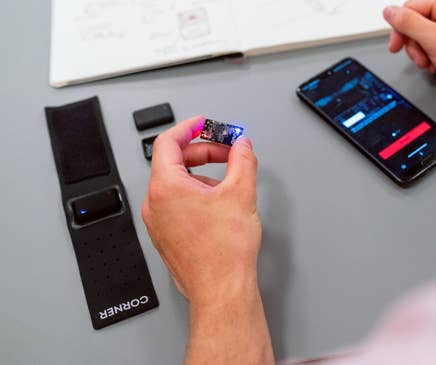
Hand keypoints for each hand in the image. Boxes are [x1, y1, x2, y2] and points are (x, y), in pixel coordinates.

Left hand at [142, 116, 260, 302]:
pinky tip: (220, 206)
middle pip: (173, 162)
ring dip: (203, 176)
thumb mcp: (241, 193)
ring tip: (230, 185)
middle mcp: (155, 204)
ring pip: (177, 185)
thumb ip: (242, 160)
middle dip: (203, 152)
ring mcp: (158, 223)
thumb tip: (242, 145)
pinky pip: (177, 205)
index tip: (205, 124)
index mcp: (166, 187)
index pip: (168, 142)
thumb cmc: (224, 252)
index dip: (190, 128)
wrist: (222, 289)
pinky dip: (197, 196)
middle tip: (228, 152)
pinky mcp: (166, 237)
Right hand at [383, 0, 435, 133]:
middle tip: (420, 58)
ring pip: (422, 38)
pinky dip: (431, 59)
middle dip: (414, 44)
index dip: (400, 28)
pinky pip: (432, 48)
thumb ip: (408, 23)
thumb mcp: (434, 40)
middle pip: (415, 24)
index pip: (411, 8)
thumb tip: (389, 12)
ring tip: (432, 64)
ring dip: (422, 54)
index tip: (396, 44)